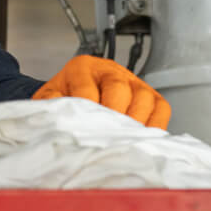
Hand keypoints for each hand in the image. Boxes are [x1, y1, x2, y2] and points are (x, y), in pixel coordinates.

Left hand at [33, 55, 170, 128]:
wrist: (75, 92)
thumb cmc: (65, 96)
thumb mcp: (50, 98)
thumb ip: (49, 105)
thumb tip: (56, 122)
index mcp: (82, 68)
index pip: (87, 89)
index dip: (87, 113)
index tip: (85, 131)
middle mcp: (111, 70)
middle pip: (119, 89)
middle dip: (113, 116)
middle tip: (106, 138)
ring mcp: (133, 82)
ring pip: (144, 98)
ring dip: (135, 123)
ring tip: (123, 142)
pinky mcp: (151, 96)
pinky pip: (161, 109)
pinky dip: (155, 126)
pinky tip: (141, 139)